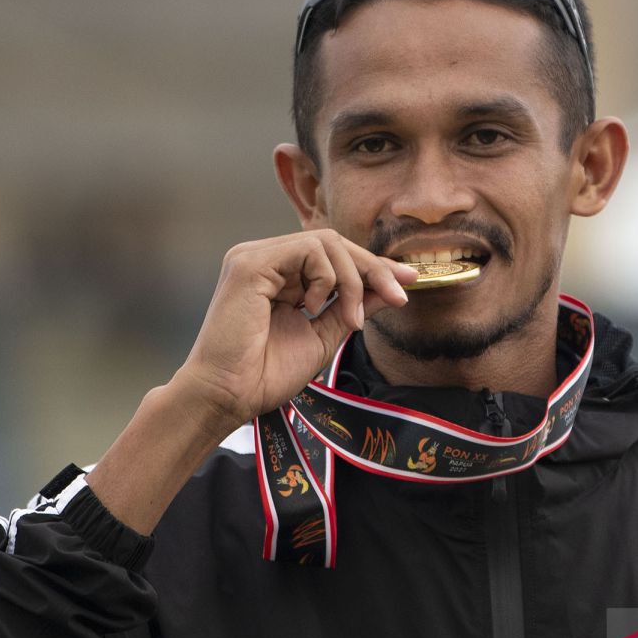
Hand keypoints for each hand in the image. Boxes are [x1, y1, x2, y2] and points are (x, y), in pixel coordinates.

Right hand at [172, 229, 416, 436]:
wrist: (230, 396)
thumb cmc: (265, 374)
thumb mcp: (323, 336)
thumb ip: (352, 308)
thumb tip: (388, 289)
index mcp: (280, 276)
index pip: (334, 257)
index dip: (373, 266)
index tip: (407, 282)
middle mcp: (266, 260)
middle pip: (334, 243)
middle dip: (374, 268)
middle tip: (398, 296)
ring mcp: (255, 257)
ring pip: (325, 242)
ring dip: (352, 280)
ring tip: (349, 318)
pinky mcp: (249, 262)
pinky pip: (308, 249)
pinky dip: (326, 277)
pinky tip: (314, 307)